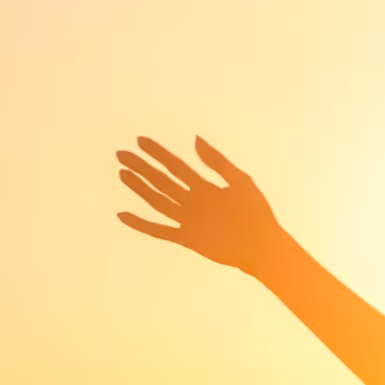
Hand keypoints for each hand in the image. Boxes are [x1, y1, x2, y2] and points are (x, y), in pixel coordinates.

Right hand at [116, 137, 292, 276]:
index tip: (140, 140)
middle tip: (121, 154)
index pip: (176, 166)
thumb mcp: (240, 181)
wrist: (263, 246)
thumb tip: (195, 139)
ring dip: (139, 188)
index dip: (158, 153)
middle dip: (141, 167)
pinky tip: (123, 215)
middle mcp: (193, 202)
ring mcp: (188, 220)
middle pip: (161, 181)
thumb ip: (217, 162)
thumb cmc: (257, 214)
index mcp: (205, 187)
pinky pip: (159, 230)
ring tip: (122, 173)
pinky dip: (141, 224)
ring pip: (157, 201)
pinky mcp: (187, 238)